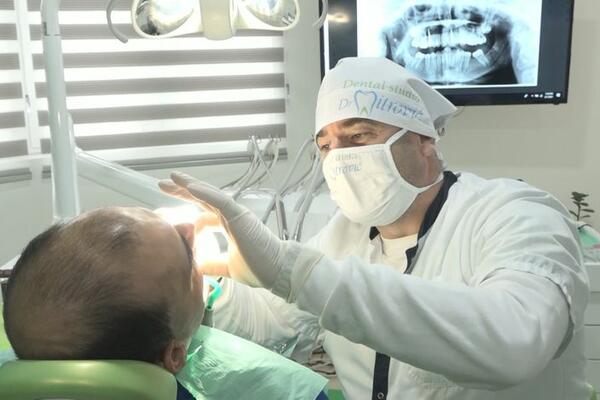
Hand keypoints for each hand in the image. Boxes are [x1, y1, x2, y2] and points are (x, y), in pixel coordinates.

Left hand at [159, 172, 287, 288]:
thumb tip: (196, 267)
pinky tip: (189, 187)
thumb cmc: (258, 269)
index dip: (186, 208)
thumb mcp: (228, 267)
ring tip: (172, 177)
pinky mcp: (240, 216)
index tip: (167, 212)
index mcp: (229, 225)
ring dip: (190, 185)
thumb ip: (213, 263)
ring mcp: (236, 214)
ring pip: (209, 194)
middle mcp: (231, 216)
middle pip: (203, 198)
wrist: (278, 272)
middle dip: (183, 190)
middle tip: (163, 183)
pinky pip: (219, 200)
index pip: (203, 211)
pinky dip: (205, 193)